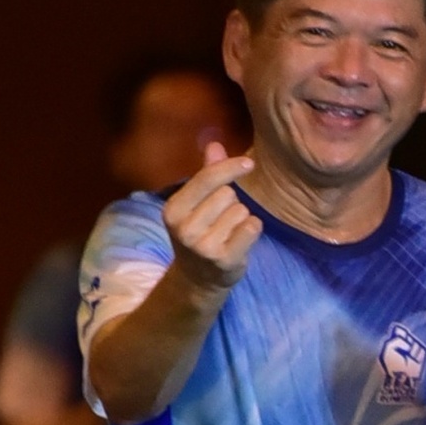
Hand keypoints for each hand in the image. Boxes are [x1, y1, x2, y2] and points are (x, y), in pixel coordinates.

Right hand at [162, 139, 261, 305]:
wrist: (199, 280)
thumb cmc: (199, 235)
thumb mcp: (195, 205)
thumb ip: (205, 174)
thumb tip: (214, 144)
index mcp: (173, 210)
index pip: (207, 178)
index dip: (230, 167)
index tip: (249, 162)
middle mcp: (185, 228)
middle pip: (228, 194)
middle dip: (231, 202)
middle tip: (220, 220)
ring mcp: (204, 246)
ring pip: (242, 211)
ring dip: (241, 218)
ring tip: (228, 233)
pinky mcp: (224, 259)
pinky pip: (252, 227)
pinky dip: (252, 230)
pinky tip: (240, 241)